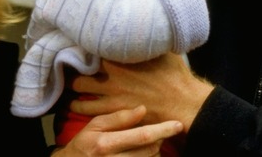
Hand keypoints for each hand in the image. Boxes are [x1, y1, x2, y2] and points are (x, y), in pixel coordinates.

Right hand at [52, 105, 182, 155]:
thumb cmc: (83, 145)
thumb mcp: (94, 126)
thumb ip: (118, 118)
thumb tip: (143, 109)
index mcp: (105, 144)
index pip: (142, 136)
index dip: (163, 130)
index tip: (178, 124)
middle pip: (150, 151)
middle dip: (158, 140)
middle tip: (155, 133)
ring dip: (154, 152)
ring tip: (145, 145)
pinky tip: (142, 154)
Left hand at [70, 53, 212, 130]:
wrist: (183, 103)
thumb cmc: (176, 75)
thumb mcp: (162, 50)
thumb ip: (145, 40)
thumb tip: (141, 26)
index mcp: (121, 55)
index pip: (92, 44)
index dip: (85, 44)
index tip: (82, 42)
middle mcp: (111, 73)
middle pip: (81, 65)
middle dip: (75, 65)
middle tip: (73, 65)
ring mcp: (110, 93)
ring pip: (78, 87)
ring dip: (73, 85)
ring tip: (71, 84)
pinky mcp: (113, 111)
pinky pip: (86, 109)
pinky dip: (79, 105)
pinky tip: (76, 103)